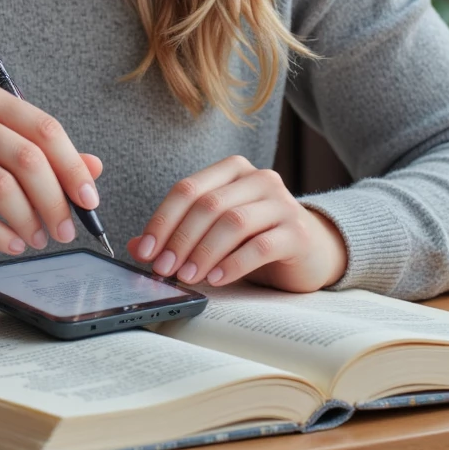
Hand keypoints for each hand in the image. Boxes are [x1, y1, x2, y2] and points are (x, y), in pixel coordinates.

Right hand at [0, 80, 103, 265]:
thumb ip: (39, 151)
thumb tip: (93, 169)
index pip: (44, 128)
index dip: (73, 167)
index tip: (89, 201)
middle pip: (28, 159)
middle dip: (56, 201)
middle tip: (67, 230)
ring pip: (4, 188)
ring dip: (30, 221)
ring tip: (38, 239)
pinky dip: (1, 235)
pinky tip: (13, 244)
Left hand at [126, 155, 347, 291]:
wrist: (312, 249)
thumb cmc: (256, 237)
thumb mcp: (216, 231)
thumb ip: (179, 233)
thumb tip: (136, 247)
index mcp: (232, 170)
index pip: (188, 188)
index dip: (162, 220)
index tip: (146, 250)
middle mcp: (258, 178)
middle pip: (208, 205)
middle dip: (180, 239)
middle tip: (163, 268)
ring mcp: (281, 202)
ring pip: (233, 222)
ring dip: (203, 252)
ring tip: (187, 276)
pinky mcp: (297, 231)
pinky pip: (260, 246)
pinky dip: (233, 264)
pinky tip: (216, 279)